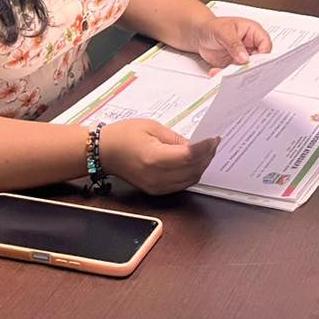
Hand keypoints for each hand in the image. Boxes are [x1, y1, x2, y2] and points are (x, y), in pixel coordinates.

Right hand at [98, 119, 218, 194]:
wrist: (102, 152)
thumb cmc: (124, 135)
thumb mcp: (152, 127)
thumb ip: (176, 139)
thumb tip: (195, 146)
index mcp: (155, 158)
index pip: (189, 156)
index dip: (205, 148)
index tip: (215, 138)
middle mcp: (157, 177)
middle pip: (193, 170)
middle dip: (207, 157)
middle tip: (214, 143)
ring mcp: (156, 187)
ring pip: (190, 180)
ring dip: (201, 166)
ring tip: (206, 152)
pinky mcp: (155, 191)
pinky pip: (181, 185)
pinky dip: (192, 174)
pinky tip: (194, 162)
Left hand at [194, 15, 271, 70]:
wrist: (199, 34)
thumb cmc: (213, 26)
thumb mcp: (224, 31)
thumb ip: (234, 44)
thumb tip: (244, 57)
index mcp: (253, 32)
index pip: (265, 44)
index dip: (263, 54)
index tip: (255, 62)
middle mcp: (250, 45)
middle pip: (259, 59)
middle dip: (252, 67)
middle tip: (244, 72)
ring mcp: (243, 56)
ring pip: (247, 68)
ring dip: (237, 73)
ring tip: (227, 74)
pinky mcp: (234, 64)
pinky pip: (234, 73)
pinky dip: (226, 74)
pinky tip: (217, 72)